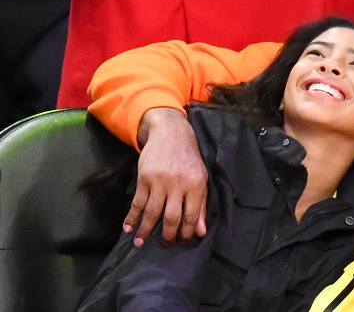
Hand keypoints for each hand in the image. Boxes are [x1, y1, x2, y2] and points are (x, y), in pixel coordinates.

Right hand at [127, 108, 207, 246]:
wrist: (171, 134)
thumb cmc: (188, 159)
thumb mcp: (200, 179)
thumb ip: (200, 205)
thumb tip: (200, 232)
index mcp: (195, 186)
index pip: (191, 216)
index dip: (186, 233)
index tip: (182, 242)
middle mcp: (178, 185)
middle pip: (171, 217)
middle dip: (167, 235)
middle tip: (164, 245)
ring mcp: (159, 181)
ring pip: (152, 212)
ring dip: (145, 230)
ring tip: (140, 243)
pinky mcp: (144, 178)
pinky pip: (137, 202)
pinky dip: (132, 217)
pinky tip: (128, 228)